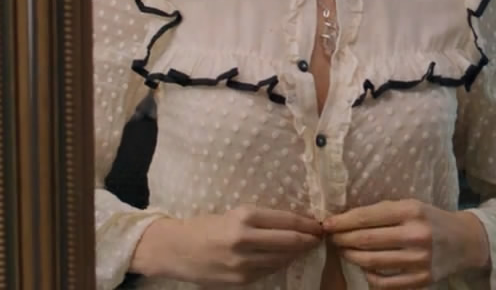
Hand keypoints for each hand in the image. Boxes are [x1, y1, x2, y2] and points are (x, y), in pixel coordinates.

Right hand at [131, 206, 322, 284]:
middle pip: (290, 241)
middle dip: (309, 239)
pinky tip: (284, 258)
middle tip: (319, 237)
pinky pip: (269, 271)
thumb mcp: (233, 214)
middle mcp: (244, 239)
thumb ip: (262, 220)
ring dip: (297, 253)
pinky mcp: (240, 280)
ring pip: (282, 259)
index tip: (318, 224)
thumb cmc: (206, 227)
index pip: (287, 221)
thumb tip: (295, 224)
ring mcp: (243, 263)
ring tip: (305, 247)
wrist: (176, 250)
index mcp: (243, 217)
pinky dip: (280, 264)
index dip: (307, 224)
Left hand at [325, 200, 488, 288]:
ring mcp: (419, 260)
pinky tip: (364, 267)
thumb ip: (384, 212)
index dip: (343, 221)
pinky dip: (368, 275)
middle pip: (366, 240)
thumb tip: (346, 219)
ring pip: (371, 262)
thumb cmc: (432, 220)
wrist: (465, 241)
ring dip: (351, 257)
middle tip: (332, 238)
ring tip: (344, 251)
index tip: (327, 224)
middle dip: (342, 239)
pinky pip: (384, 282)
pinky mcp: (421, 280)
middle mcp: (416, 235)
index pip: (368, 217)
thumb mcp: (413, 206)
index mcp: (412, 211)